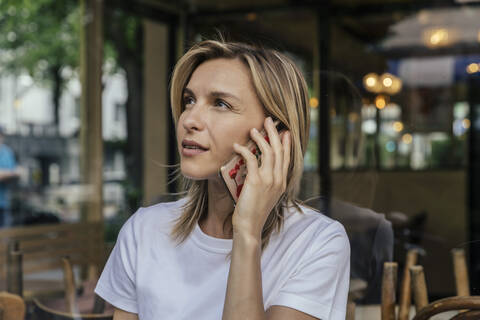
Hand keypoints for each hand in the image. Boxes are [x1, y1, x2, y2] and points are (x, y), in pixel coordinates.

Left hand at [231, 117, 290, 240]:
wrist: (249, 226)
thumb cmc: (253, 212)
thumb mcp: (265, 196)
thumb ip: (266, 182)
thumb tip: (259, 169)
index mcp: (281, 182)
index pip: (286, 158)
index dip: (286, 143)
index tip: (284, 131)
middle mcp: (278, 179)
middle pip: (279, 150)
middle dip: (274, 133)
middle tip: (269, 120)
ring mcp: (268, 180)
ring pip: (268, 151)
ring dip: (261, 137)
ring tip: (253, 129)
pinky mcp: (256, 181)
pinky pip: (252, 159)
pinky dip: (245, 149)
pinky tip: (238, 145)